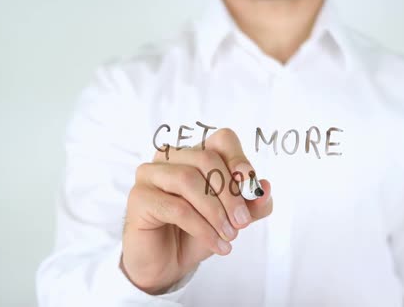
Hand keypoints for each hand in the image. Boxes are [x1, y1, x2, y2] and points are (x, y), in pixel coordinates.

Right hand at [121, 128, 272, 293]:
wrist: (167, 264)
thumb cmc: (198, 232)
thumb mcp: (232, 218)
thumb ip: (251, 204)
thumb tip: (265, 188)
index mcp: (194, 153)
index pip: (222, 140)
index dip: (239, 159)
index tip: (251, 188)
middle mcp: (170, 157)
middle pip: (206, 159)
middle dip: (230, 194)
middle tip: (242, 223)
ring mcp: (150, 174)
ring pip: (189, 180)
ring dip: (215, 211)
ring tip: (230, 236)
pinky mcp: (139, 197)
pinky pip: (176, 207)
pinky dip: (202, 228)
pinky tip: (217, 245)